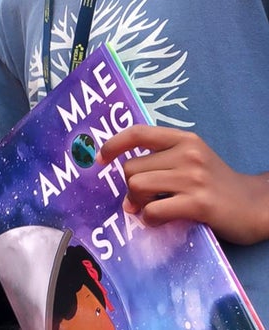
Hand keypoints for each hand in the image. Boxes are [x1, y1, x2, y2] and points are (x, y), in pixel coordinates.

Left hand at [97, 125, 268, 244]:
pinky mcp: (199, 203)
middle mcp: (188, 154)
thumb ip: (161, 160)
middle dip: (129, 187)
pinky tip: (158, 220)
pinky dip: (149, 218)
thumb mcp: (192, 159)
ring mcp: (194, 178)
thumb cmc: (217, 183)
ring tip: (148, 209)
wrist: (256, 205)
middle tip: (140, 199)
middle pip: (131, 167)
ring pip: (137, 186)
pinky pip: (154, 209)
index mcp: (184, 139)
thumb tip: (124, 177)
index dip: (113, 144)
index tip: (99, 159)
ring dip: (136, 203)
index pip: (138, 132)